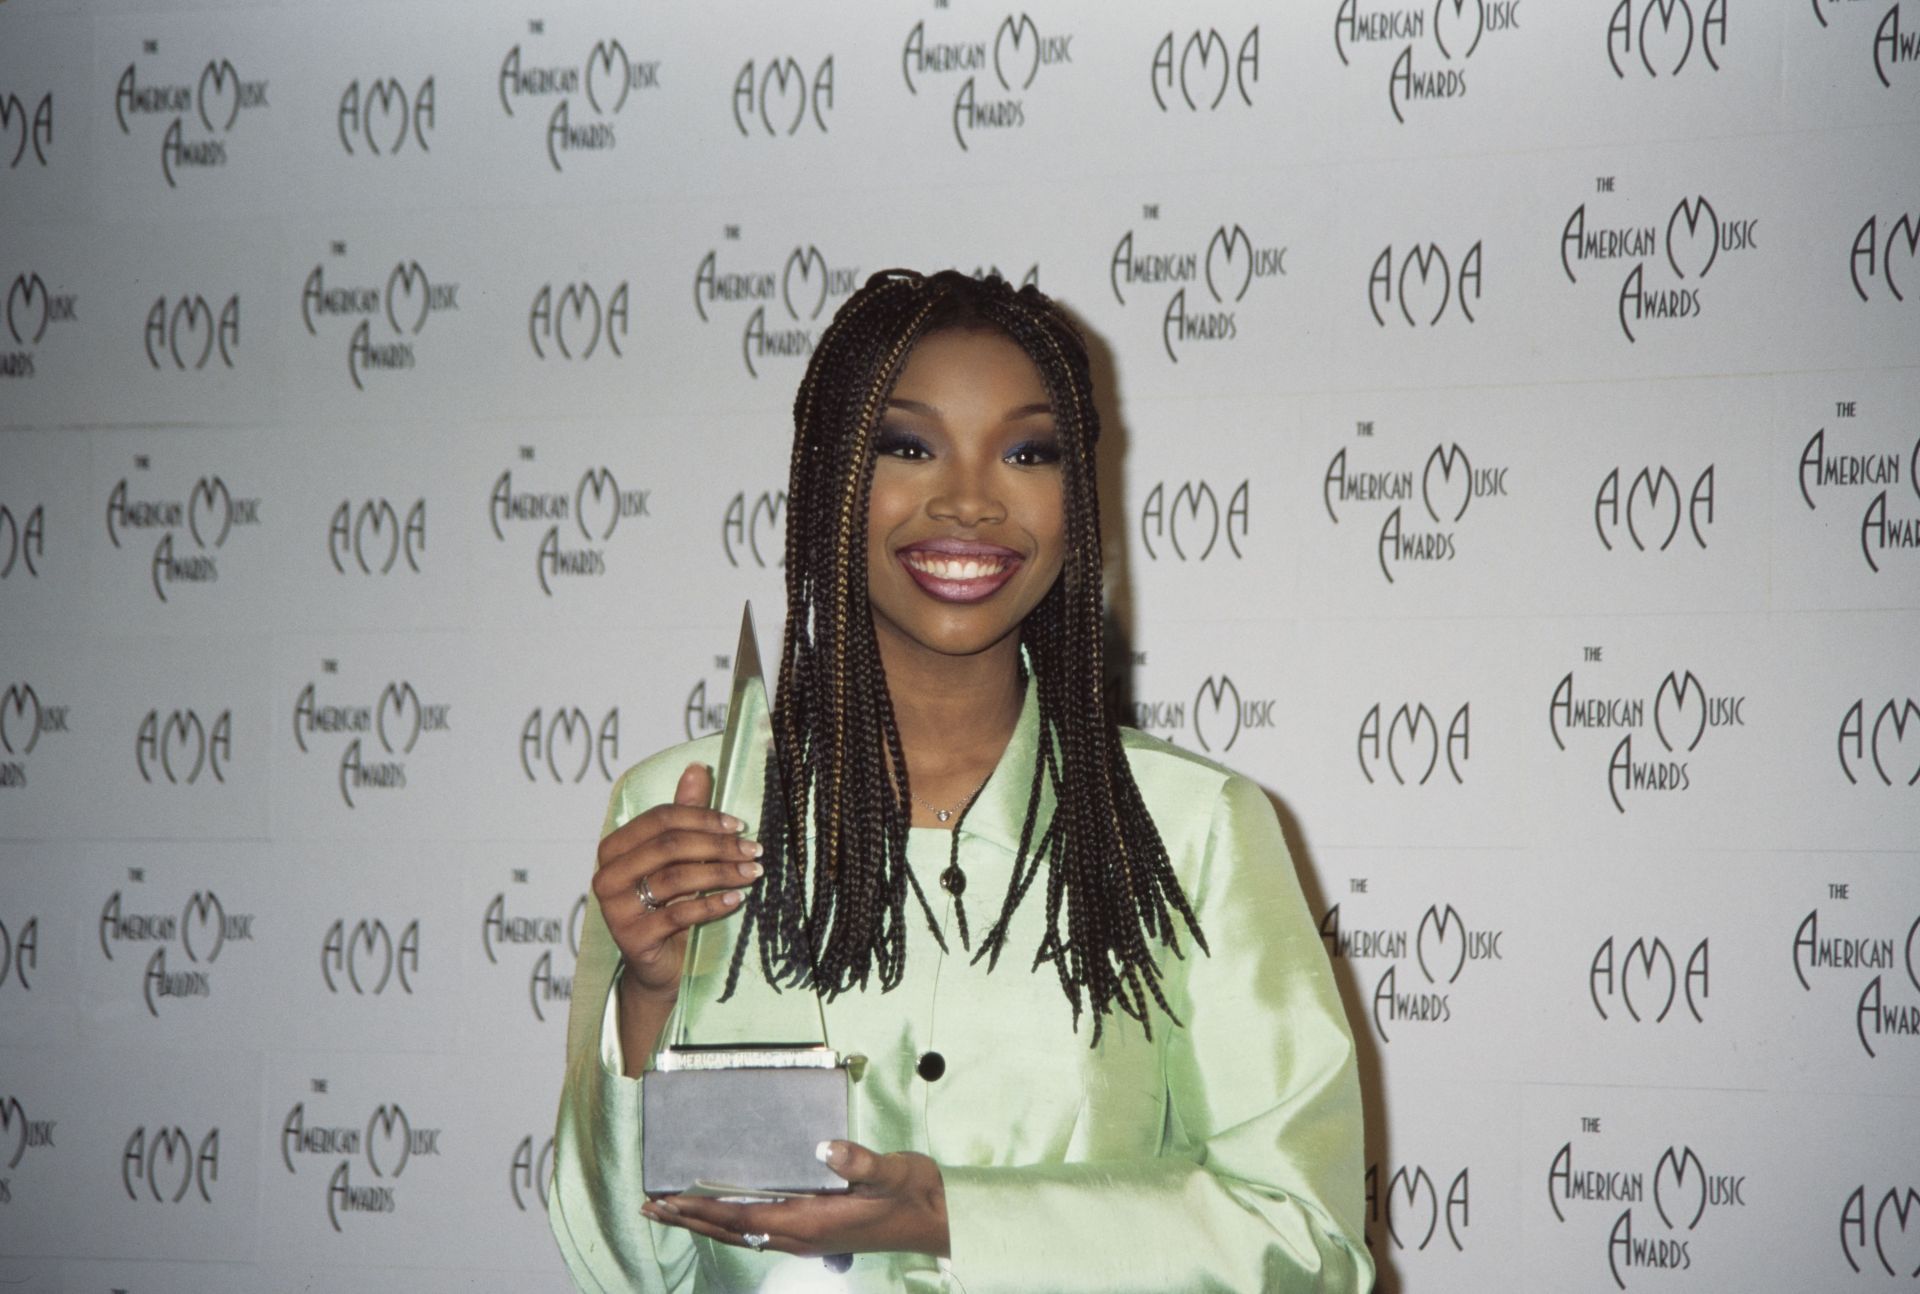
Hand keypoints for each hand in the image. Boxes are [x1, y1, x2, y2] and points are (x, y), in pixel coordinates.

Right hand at [591, 762, 763, 999]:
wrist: (658, 964)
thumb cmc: (668, 905)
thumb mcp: (678, 859)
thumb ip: (685, 815)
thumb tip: (696, 768)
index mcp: (615, 847)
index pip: (660, 818)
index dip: (703, 817)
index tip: (739, 825)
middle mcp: (608, 874)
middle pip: (669, 846)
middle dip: (718, 845)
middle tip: (754, 850)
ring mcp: (615, 907)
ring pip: (675, 878)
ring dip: (721, 872)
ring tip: (752, 874)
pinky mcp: (632, 937)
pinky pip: (678, 914)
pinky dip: (712, 904)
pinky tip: (736, 900)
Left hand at [642, 1140, 950, 1259]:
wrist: (938, 1219)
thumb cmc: (914, 1193)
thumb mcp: (891, 1171)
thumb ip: (859, 1162)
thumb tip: (827, 1148)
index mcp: (812, 1223)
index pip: (745, 1216)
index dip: (704, 1208)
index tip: (670, 1199)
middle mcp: (802, 1237)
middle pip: (733, 1230)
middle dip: (691, 1219)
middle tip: (652, 1207)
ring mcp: (807, 1239)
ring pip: (743, 1233)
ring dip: (705, 1223)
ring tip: (674, 1212)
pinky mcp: (815, 1233)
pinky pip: (760, 1230)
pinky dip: (731, 1221)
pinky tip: (724, 1213)